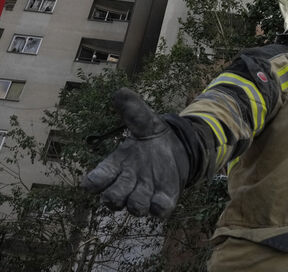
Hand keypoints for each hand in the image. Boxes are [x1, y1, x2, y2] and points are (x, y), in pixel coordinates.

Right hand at [82, 88, 189, 217]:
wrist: (179, 148)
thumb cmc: (153, 137)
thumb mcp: (145, 121)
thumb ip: (133, 109)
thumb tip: (120, 91)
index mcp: (117, 165)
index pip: (96, 180)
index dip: (94, 182)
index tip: (92, 181)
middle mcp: (127, 183)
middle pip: (112, 199)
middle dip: (114, 196)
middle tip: (125, 182)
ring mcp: (145, 193)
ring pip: (135, 207)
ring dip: (138, 201)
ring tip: (147, 185)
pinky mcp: (163, 200)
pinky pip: (158, 211)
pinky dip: (159, 207)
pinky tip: (162, 198)